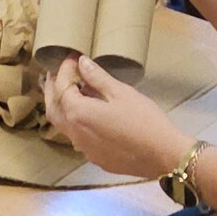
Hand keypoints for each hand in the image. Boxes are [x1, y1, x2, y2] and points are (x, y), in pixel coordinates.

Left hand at [43, 55, 191, 183]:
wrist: (163, 155)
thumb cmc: (144, 120)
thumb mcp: (121, 93)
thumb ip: (97, 78)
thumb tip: (82, 63)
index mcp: (78, 114)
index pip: (61, 87)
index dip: (64, 70)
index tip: (72, 57)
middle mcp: (75, 133)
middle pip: (53, 108)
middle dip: (52, 88)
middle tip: (58, 72)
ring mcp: (84, 148)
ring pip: (63, 124)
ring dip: (62, 106)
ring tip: (71, 90)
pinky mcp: (95, 157)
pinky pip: (77, 136)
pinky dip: (76, 121)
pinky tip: (89, 114)